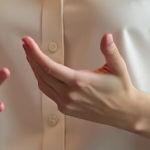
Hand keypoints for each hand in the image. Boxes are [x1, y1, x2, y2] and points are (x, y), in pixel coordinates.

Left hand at [22, 33, 141, 129]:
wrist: (124, 112)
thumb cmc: (121, 89)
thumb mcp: (118, 67)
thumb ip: (110, 51)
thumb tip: (106, 37)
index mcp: (79, 82)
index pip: (49, 66)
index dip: (35, 53)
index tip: (27, 42)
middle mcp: (69, 94)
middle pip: (41, 74)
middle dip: (31, 58)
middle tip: (25, 44)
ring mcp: (66, 103)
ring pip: (42, 84)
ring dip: (34, 69)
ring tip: (30, 55)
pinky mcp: (66, 109)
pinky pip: (48, 93)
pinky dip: (42, 81)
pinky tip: (41, 72)